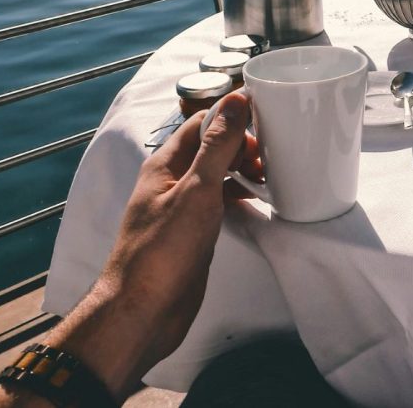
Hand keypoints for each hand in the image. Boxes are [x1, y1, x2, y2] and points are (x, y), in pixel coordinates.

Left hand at [27, 92, 255, 401]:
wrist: (144, 312)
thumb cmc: (161, 254)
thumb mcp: (196, 191)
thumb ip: (216, 146)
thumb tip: (234, 101)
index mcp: (164, 165)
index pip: (202, 123)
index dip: (232, 117)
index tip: (265, 120)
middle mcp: (171, 182)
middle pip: (211, 146)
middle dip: (242, 143)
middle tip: (269, 157)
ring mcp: (182, 207)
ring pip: (217, 173)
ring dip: (243, 168)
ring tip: (268, 176)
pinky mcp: (193, 231)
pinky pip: (219, 200)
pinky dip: (239, 194)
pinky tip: (256, 200)